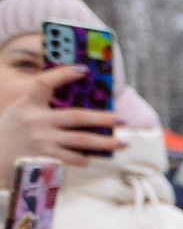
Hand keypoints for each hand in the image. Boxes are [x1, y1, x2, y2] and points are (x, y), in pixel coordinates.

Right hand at [0, 67, 120, 169]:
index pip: (45, 83)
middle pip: (77, 117)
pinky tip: (92, 157)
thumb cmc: (12, 134)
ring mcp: (43, 140)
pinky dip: (85, 157)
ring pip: (82, 140)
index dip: (63, 74)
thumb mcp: (19, 113)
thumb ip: (40, 106)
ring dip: (106, 142)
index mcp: (27, 105)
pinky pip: (75, 157)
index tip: (83, 69)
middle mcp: (36, 121)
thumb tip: (75, 101)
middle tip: (122, 119)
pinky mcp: (47, 158)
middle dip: (103, 118)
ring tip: (123, 142)